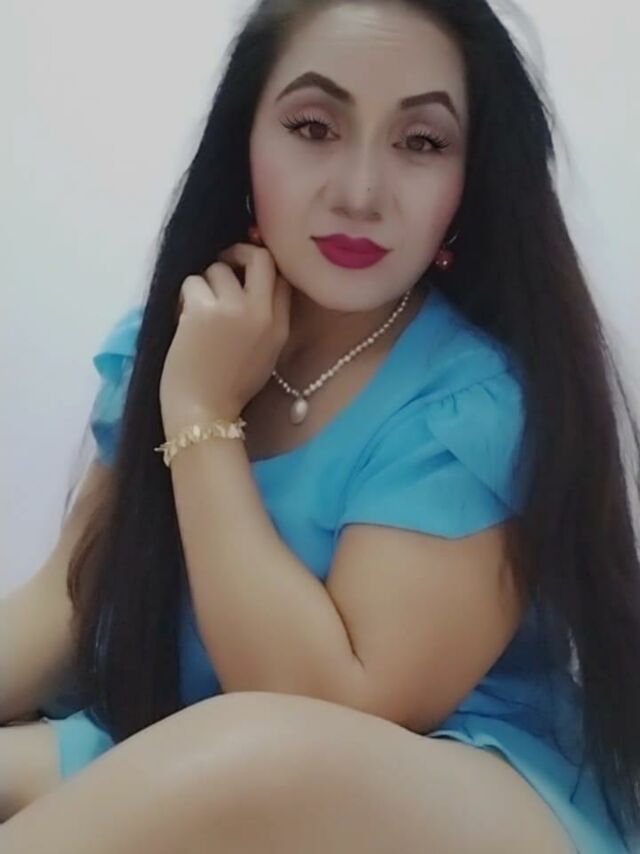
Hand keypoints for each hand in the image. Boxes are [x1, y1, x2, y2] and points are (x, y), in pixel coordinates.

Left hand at [160, 242, 291, 436]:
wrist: (204, 412)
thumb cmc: (230, 389)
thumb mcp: (265, 355)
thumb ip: (266, 320)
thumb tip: (249, 286)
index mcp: (280, 327)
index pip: (282, 277)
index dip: (262, 268)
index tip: (246, 270)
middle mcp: (262, 312)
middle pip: (260, 258)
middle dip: (239, 253)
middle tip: (225, 263)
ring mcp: (233, 308)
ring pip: (218, 268)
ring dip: (204, 284)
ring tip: (197, 310)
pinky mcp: (203, 310)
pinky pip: (192, 283)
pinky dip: (184, 297)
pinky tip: (183, 319)